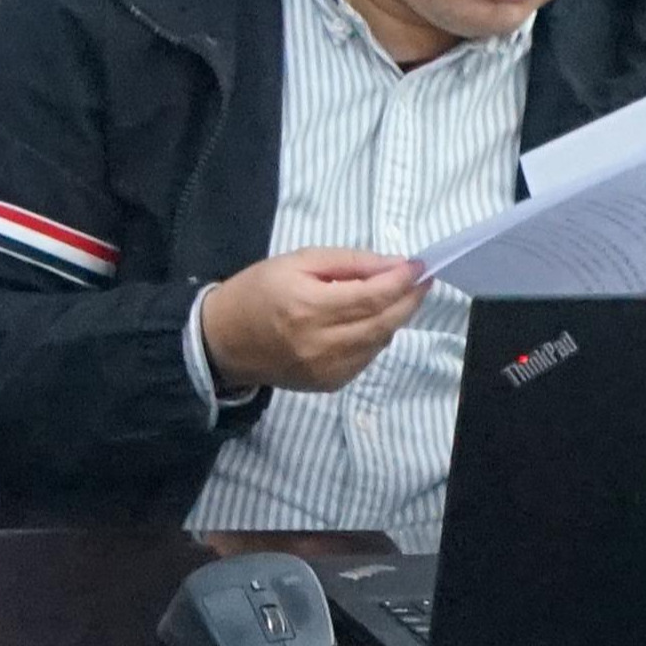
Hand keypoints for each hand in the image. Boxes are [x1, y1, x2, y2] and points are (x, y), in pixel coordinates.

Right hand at [198, 249, 427, 395]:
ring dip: (394, 318)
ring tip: (394, 298)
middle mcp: (321, 342)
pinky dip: (376, 337)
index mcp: (308, 306)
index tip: (419, 266)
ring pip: (380, 342)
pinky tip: (368, 322)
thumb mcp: (296, 262)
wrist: (224, 340)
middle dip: (409, 300)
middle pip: (384, 322)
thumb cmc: (257, 291)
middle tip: (421, 282)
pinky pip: (367, 358)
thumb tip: (394, 265)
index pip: (372, 296)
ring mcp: (328, 368)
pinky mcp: (330, 384)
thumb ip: (348, 262)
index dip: (402, 281)